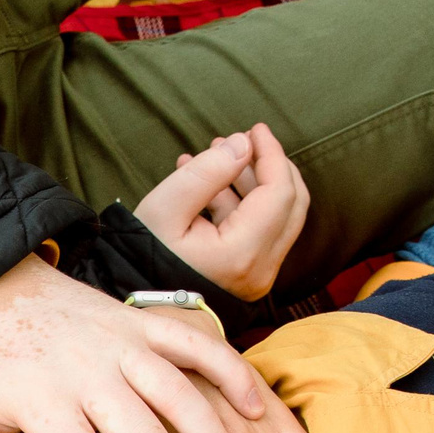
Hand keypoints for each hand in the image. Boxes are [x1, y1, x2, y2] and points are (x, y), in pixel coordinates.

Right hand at [134, 125, 308, 302]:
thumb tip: (243, 144)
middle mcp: (261, 268)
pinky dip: (243, 204)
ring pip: (279, 215)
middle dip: (270, 165)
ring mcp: (260, 275)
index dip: (271, 154)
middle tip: (242, 142)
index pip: (279, 192)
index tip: (254, 129)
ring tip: (216, 158)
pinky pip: (262, 231)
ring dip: (254, 181)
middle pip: (292, 203)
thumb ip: (206, 172)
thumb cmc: (145, 256)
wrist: (141, 303)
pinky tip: (210, 186)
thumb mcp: (166, 207)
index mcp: (243, 253)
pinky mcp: (251, 276)